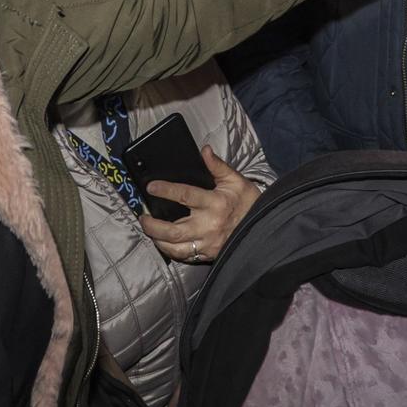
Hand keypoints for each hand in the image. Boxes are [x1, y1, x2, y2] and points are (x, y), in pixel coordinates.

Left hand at [140, 145, 262, 263]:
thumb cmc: (248, 201)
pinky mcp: (208, 254)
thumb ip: (217, 166)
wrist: (263, 226)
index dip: (166, 190)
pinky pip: (185, 256)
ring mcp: (207, 243)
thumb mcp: (235, 180)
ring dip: (158, 240)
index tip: (151, 187)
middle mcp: (208, 225)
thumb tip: (204, 150)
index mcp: (215, 203)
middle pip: (173, 231)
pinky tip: (163, 243)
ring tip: (149, 230)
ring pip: (175, 248)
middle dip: (153, 225)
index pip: (184, 196)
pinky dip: (170, 250)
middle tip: (143, 217)